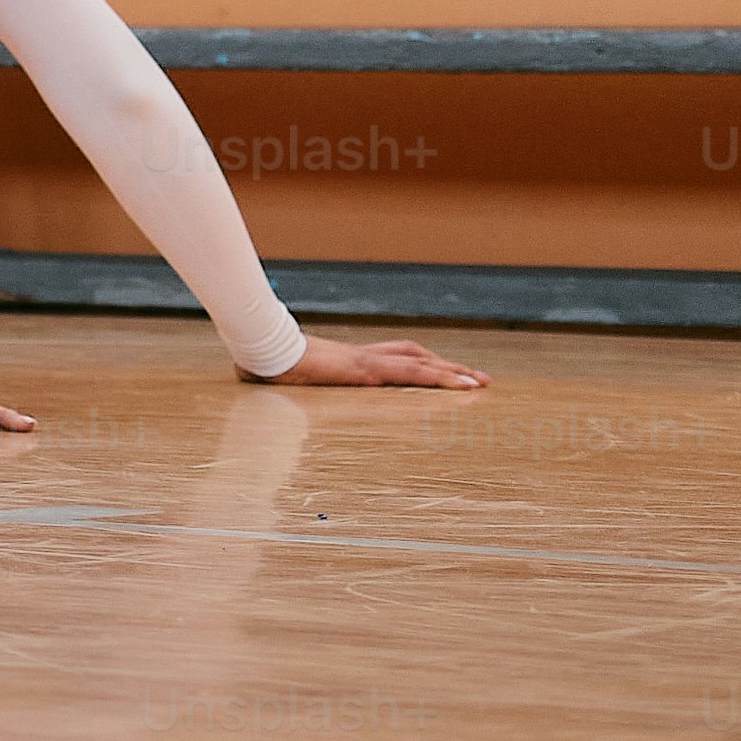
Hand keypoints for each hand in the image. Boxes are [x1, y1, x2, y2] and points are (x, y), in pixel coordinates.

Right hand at [264, 333, 487, 390]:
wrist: (260, 351)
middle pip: (415, 356)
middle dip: (447, 367)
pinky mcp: (368, 371)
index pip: (394, 354)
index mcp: (349, 359)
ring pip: (420, 365)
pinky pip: (412, 375)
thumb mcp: (285, 379)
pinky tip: (459, 385)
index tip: (445, 368)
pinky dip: (439, 378)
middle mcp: (363, 357)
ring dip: (453, 373)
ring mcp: (367, 363)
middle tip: (479, 378)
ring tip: (480, 383)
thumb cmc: (266, 365)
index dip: (422, 360)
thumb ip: (290, 383)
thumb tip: (265, 389)